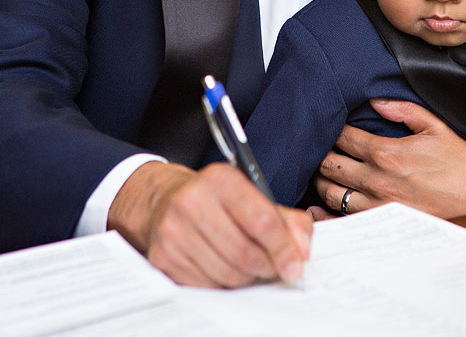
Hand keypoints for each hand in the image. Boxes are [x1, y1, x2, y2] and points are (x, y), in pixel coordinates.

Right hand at [108, 161, 311, 287]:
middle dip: (267, 267)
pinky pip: (206, 286)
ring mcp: (173, 230)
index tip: (295, 265)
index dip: (284, 248)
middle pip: (245, 253)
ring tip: (247, 265)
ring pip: (227, 274)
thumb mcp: (253, 196)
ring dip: (246, 278)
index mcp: (221, 180)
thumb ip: (287, 220)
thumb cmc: (215, 200)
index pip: (262, 220)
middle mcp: (192, 201)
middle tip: (275, 269)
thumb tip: (302, 250)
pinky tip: (223, 268)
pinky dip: (222, 284)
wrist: (164, 200)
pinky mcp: (162, 257)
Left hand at [314, 99, 465, 219]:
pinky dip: (326, 214)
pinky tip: (320, 208)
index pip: (344, 138)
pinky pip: (342, 221)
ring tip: (325, 173)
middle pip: (329, 165)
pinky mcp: (380, 226)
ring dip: (323, 180)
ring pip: (330, 193)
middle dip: (322, 154)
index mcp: (387, 153)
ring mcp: (376, 206)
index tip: (333, 127)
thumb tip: (376, 101)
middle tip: (323, 149)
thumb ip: (403, 111)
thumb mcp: (436, 128)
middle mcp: (376, 181)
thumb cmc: (461, 168)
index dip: (333, 130)